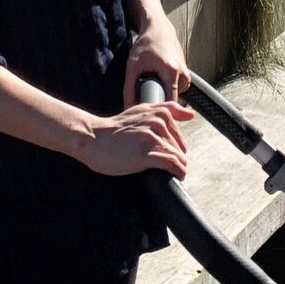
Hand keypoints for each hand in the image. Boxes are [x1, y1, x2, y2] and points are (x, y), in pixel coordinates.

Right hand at [79, 102, 194, 178]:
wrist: (92, 138)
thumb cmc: (114, 128)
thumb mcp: (141, 110)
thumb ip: (167, 109)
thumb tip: (191, 114)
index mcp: (159, 112)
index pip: (179, 136)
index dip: (176, 149)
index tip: (170, 157)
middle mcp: (158, 123)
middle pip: (179, 147)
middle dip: (176, 159)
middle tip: (166, 167)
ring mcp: (152, 138)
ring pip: (177, 156)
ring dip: (178, 168)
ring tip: (171, 173)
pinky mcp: (145, 154)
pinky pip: (172, 165)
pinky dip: (177, 172)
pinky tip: (176, 176)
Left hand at [123, 15, 190, 108]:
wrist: (158, 28)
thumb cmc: (145, 45)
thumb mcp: (133, 66)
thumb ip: (129, 89)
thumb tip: (128, 109)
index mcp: (172, 72)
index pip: (168, 103)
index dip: (156, 109)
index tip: (146, 111)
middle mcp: (183, 74)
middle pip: (171, 100)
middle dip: (158, 100)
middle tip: (144, 92)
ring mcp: (187, 74)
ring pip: (174, 95)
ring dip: (162, 93)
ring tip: (151, 82)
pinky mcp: (187, 73)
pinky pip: (176, 88)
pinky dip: (167, 87)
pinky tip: (158, 79)